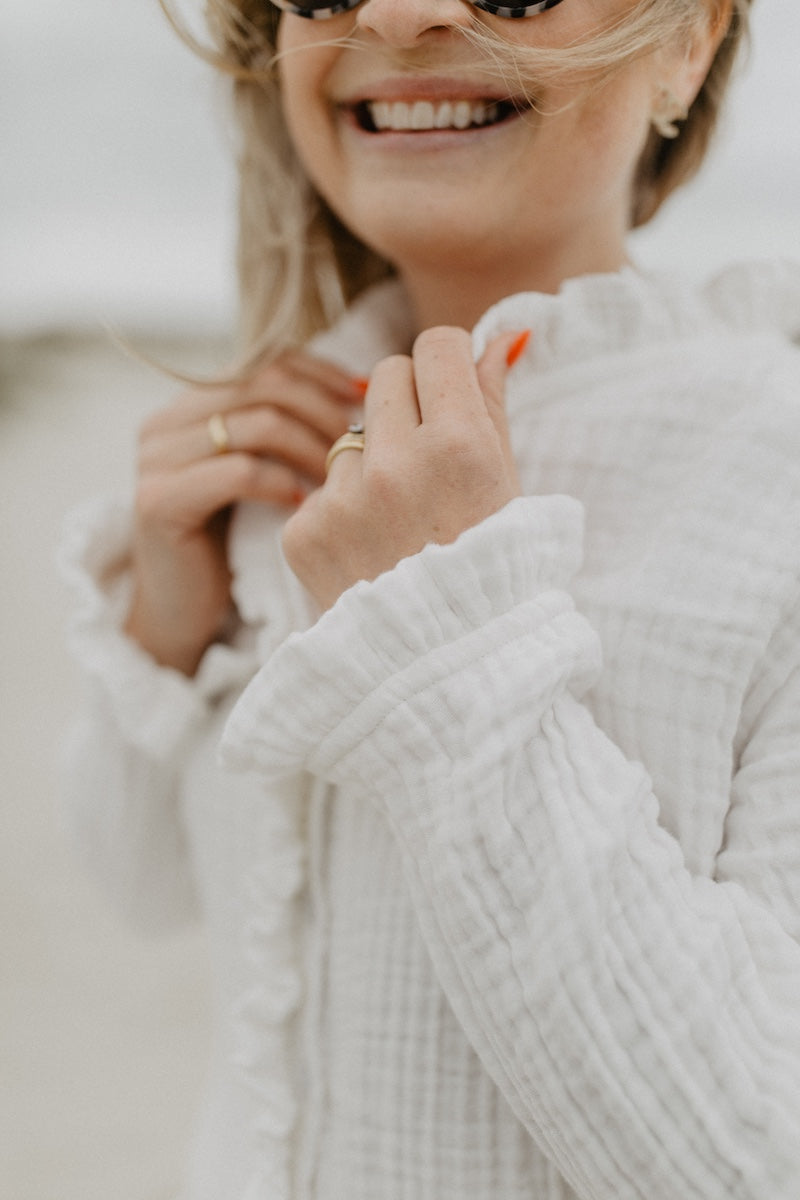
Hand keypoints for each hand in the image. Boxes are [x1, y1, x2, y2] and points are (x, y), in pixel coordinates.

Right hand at [125, 351, 363, 674]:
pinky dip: (281, 484)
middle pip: (264, 386)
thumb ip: (285, 432)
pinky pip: (239, 473)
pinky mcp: (160, 500)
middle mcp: (166, 422)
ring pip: (256, 424)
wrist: (181, 610)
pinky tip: (304, 505)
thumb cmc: (235, 543)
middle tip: (358, 444)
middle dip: (322, 411)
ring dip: (310, 448)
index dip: (320, 373)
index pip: (265, 362)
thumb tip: (360, 393)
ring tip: (339, 477)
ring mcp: (156, 459)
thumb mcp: (260, 474)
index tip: (365, 396)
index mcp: (190, 405)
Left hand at [282, 327, 524, 610]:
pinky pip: (323, 489)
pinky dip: (343, 512)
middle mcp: (397, 464)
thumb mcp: (507, 489)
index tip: (450, 391)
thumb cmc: (491, 573)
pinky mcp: (305, 531)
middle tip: (426, 459)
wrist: (443, 667)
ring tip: (399, 522)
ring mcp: (344, 499)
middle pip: (386, 376)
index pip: (435, 345)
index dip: (446, 365)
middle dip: (407, 404)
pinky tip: (369, 551)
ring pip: (351, 436)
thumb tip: (498, 338)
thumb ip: (493, 405)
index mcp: (459, 445)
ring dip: (372, 463)